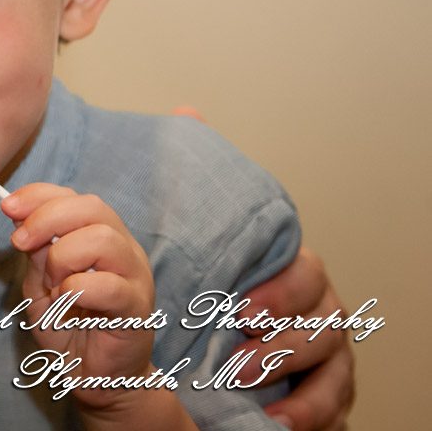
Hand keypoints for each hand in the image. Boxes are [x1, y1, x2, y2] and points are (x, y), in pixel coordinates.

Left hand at [3, 183, 159, 410]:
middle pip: (92, 207)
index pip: (76, 197)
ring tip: (52, 283)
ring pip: (102, 238)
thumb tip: (20, 216)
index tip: (7, 206)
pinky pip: (107, 284)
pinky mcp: (137, 307)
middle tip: (20, 242)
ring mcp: (135, 276)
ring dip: (62, 256)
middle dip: (47, 217)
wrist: (93, 376)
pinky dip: (75, 288)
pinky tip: (66, 302)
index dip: (39, 195)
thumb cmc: (69, 328)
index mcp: (101, 236)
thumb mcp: (40, 285)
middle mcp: (124, 249)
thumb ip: (35, 253)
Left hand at [166, 107, 354, 428]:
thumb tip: (190, 112)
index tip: (239, 306)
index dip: (280, 288)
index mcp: (282, 271)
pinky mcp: (320, 392)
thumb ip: (190, 185)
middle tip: (243, 339)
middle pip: (327, 312)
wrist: (180, 363)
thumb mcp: (181, 238)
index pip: (302, 269)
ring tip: (245, 376)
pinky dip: (310, 411)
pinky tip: (278, 419)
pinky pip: (334, 404)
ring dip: (290, 368)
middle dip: (289, 328)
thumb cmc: (191, 296)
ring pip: (334, 356)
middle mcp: (311, 309)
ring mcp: (321, 351)